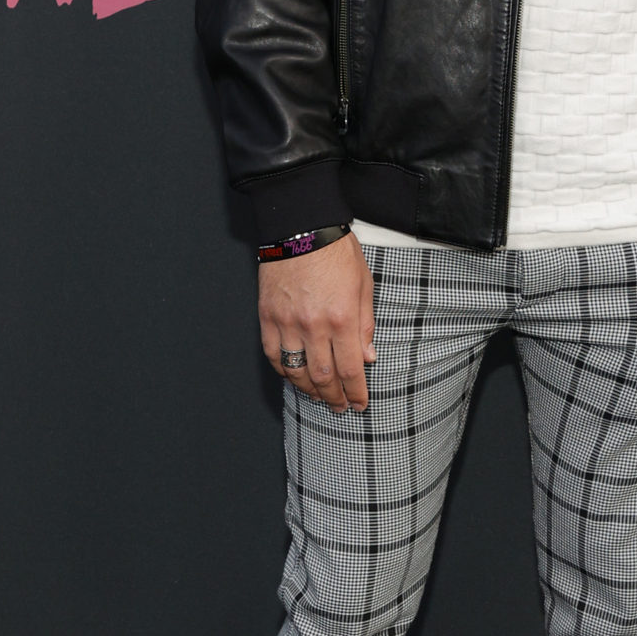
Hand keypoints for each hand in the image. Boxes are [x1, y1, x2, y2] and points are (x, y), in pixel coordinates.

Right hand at [259, 234, 375, 412]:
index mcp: (343, 319)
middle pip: (323, 378)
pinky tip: (293, 377)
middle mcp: (314, 326)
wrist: (301, 227)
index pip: (350, 370)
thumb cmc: (336, 252)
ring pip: (296, 371)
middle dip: (334, 399)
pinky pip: (274, 354)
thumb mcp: (364, 285)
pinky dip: (284, 371)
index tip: (360, 404)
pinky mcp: (268, 316)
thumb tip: (368, 357)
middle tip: (341, 408)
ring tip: (318, 397)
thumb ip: (365, 324)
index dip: (356, 393)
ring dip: (308, 390)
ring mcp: (288, 323)